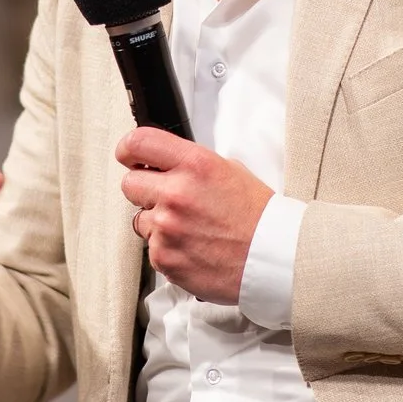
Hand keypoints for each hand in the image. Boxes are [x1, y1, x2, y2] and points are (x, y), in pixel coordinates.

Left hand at [115, 128, 272, 303]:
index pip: (139, 143)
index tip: (129, 156)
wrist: (274, 257)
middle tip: (167, 199)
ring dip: (158, 224)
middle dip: (145, 190)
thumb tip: (164, 163)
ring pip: (140, 220)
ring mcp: (168, 228)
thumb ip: (190, 164)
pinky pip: (152, 249)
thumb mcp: (229, 170)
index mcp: (194, 165)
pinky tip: (193, 248)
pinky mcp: (164, 258)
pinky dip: (168, 250)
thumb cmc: (258, 216)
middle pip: (130, 184)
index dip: (128, 149)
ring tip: (190, 229)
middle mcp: (177, 194)